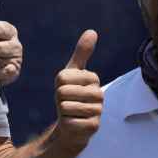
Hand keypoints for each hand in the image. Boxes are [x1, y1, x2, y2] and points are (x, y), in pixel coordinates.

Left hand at [52, 30, 101, 152]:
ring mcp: (98, 111)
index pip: (62, 77)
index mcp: (93, 78)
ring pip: (66, 107)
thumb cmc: (71, 95)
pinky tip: (74, 123)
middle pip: (63, 92)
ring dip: (63, 111)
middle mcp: (99, 94)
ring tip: (71, 112)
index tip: (66, 89)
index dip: (58, 85)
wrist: (73, 124)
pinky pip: (69, 121)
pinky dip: (66, 123)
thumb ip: (82, 53)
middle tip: (68, 102)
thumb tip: (92, 31)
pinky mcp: (94, 127)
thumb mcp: (71, 73)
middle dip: (60, 99)